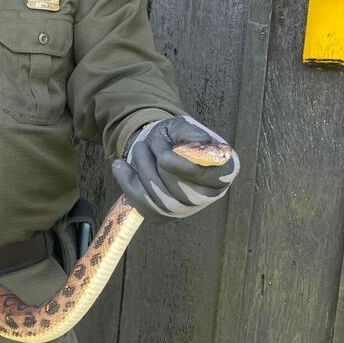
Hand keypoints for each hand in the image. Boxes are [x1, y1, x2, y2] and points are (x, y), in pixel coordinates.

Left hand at [111, 116, 239, 218]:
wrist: (157, 148)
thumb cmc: (174, 137)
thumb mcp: (181, 126)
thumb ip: (189, 133)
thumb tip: (201, 144)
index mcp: (224, 171)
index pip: (211, 179)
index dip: (184, 170)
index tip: (164, 156)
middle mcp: (209, 194)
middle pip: (182, 192)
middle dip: (158, 164)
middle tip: (151, 142)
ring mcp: (186, 208)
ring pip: (161, 200)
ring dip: (143, 169)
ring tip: (140, 148)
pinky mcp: (162, 215)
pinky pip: (144, 206)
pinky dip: (128, 183)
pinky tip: (119, 166)